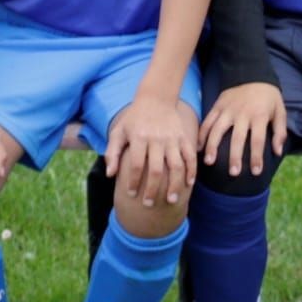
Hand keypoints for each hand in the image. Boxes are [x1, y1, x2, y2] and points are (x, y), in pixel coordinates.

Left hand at [107, 91, 197, 206]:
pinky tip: (189, 184)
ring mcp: (172, 138)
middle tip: (149, 204)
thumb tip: (110, 174)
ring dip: (175, 185)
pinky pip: (190, 156)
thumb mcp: (119, 131)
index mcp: (139, 137)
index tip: (132, 194)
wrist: (156, 98)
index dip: (134, 182)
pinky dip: (191, 170)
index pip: (137, 165)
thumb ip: (112, 152)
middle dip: (153, 189)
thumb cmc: (134, 118)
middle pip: (156, 169)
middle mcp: (156, 138)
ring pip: (176, 166)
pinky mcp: (183, 137)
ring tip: (172, 200)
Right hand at [199, 82, 286, 177]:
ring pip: (218, 129)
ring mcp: (228, 110)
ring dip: (213, 146)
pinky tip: (198, 147)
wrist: (251, 73)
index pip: (258, 139)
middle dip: (235, 156)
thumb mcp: (280, 111)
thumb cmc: (268, 97)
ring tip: (209, 162)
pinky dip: (202, 134)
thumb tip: (277, 152)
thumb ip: (280, 131)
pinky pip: (208, 121)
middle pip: (237, 138)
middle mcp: (242, 113)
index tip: (255, 172)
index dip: (256, 157)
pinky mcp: (217, 106)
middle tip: (233, 173)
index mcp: (259, 115)